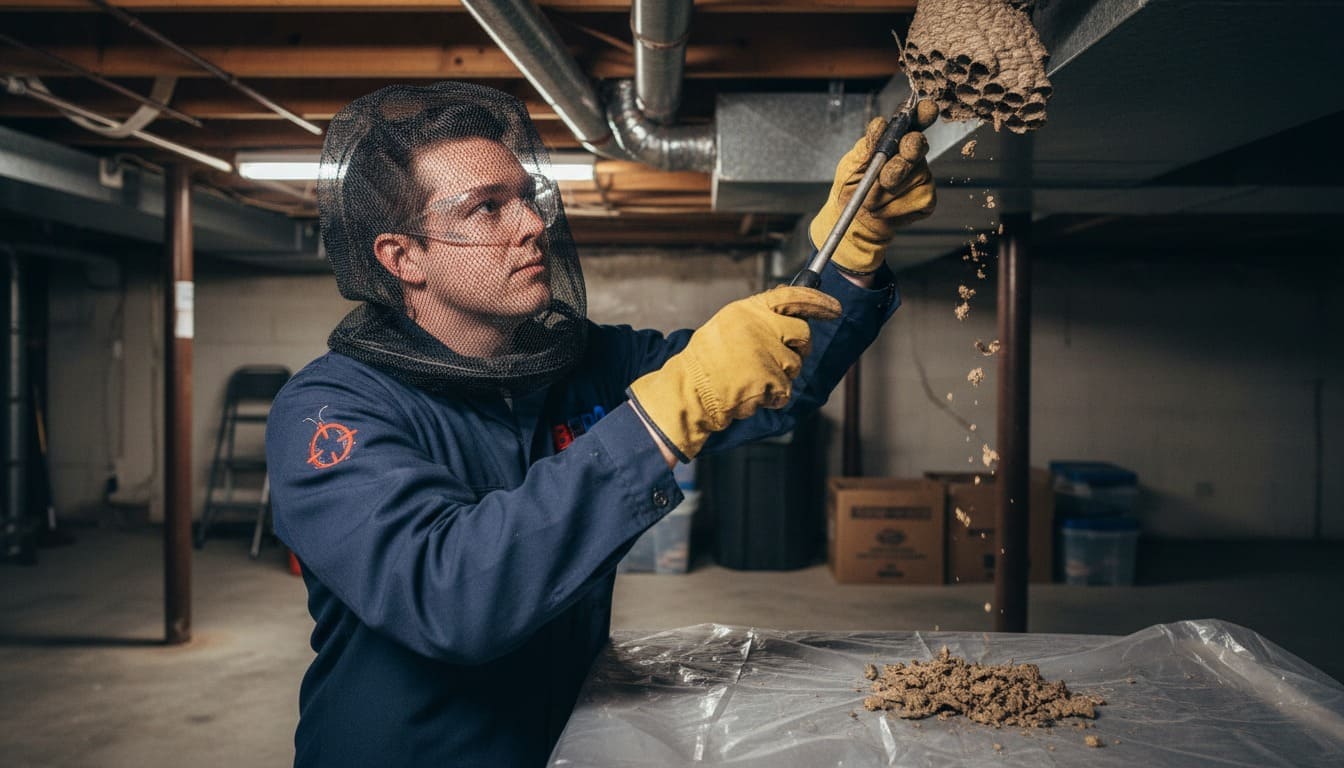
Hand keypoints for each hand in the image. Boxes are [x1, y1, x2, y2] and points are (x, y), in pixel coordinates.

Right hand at [628, 286, 841, 460]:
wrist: (688, 392)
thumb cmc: (704, 363)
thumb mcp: (727, 327)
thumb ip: (758, 321)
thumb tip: (791, 322)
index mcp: (748, 310)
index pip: (794, 296)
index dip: (819, 301)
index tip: (835, 309)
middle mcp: (760, 326)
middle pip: (803, 333)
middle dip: (800, 349)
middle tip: (784, 360)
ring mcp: (766, 353)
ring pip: (795, 365)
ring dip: (780, 377)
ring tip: (751, 379)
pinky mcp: (769, 379)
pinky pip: (785, 390)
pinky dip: (772, 397)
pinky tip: (751, 394)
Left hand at [809, 101, 938, 274]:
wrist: (853, 219)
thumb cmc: (852, 186)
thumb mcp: (852, 164)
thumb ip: (867, 146)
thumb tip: (879, 125)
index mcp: (895, 141)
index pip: (914, 121)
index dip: (923, 114)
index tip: (926, 110)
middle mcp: (912, 155)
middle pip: (916, 146)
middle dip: (898, 161)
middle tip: (884, 177)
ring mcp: (922, 177)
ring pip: (910, 179)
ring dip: (885, 192)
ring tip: (873, 198)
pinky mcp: (926, 199)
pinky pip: (913, 200)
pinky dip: (892, 208)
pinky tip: (885, 208)